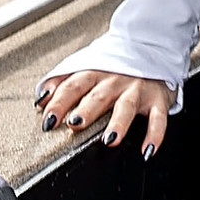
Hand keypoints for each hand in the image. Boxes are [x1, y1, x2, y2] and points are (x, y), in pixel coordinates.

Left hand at [37, 69, 171, 155]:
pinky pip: (158, 119)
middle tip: (76, 124)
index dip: (59, 103)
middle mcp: (115, 80)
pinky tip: (147, 150)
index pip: (73, 87)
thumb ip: (62, 81)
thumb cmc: (114, 66)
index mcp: (95, 72)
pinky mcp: (158, 99)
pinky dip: (155, 135)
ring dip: (119, 122)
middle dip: (87, 110)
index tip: (49, 120)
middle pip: (99, 96)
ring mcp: (138, 89)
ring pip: (128, 106)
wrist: (151, 49)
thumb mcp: (86, 67)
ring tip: (110, 139)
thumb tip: (41, 98)